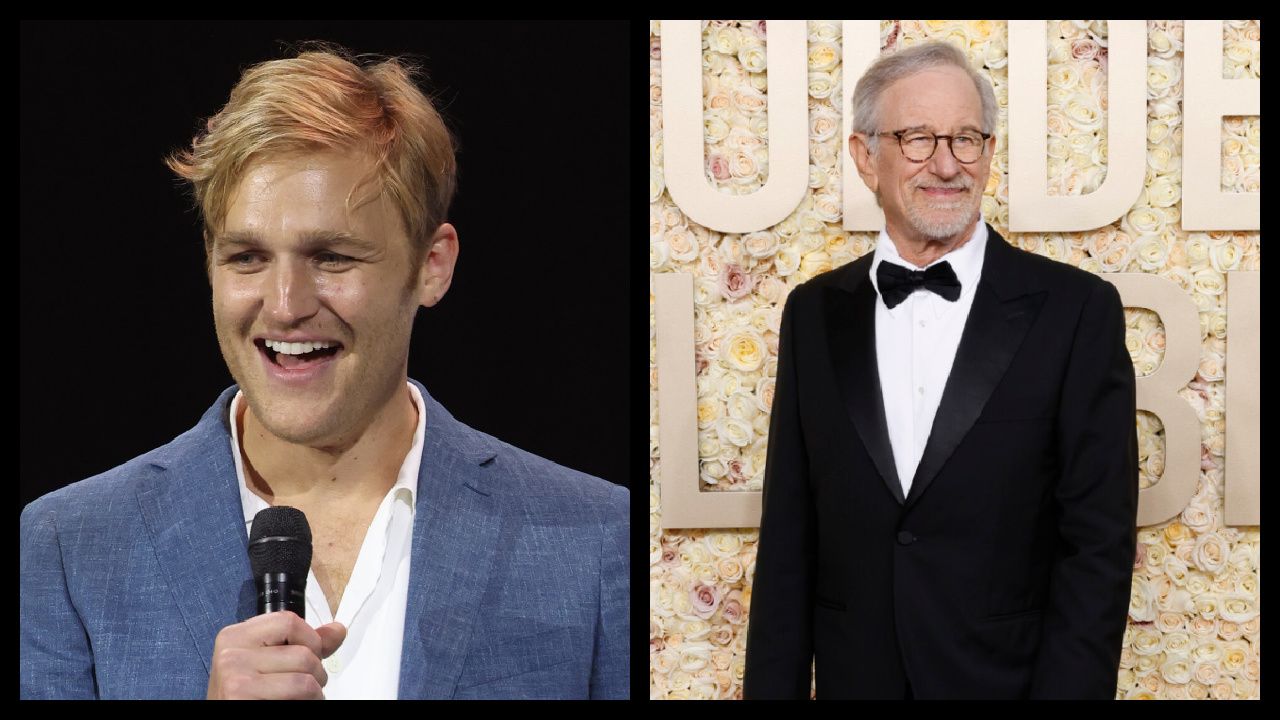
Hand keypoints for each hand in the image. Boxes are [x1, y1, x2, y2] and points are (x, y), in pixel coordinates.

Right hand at [207, 611, 346, 699]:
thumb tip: (337, 630)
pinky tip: (291, 703)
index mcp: (235, 636)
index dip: (310, 640)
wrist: (221, 717)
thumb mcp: (268, 662)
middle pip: (303, 652)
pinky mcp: (241, 697)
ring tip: (301, 697)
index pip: (289, 621)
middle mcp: (231, 654)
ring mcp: (235, 678)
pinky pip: (297, 694)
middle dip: (316, 672)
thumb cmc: (245, 694)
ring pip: (305, 678)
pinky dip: (305, 702)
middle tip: (305, 686)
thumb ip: (303, 644)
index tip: (310, 654)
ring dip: (314, 692)